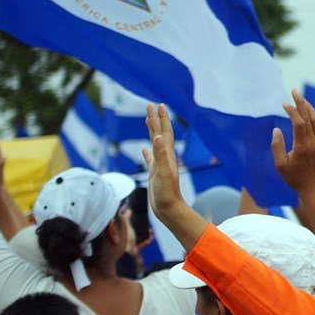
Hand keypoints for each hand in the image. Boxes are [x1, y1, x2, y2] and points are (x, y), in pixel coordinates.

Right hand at [142, 104, 186, 221]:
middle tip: (151, 105)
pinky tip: (144, 149)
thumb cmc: (167, 194)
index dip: (160, 119)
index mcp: (167, 155)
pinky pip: (150, 158)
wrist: (169, 209)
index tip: (157, 105)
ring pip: (155, 143)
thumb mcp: (163, 174)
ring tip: (148, 120)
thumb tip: (156, 137)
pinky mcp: (155, 173)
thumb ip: (160, 156)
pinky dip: (148, 152)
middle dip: (155, 119)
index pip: (163, 132)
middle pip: (159, 133)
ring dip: (152, 131)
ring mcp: (160, 165)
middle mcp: (165, 157)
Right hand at [273, 89, 314, 191]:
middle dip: (301, 102)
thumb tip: (276, 129)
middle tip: (293, 90)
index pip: (299, 123)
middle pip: (309, 117)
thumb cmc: (294, 177)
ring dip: (310, 108)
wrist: (313, 186)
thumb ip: (277, 146)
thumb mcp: (280, 164)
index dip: (292, 111)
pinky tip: (312, 113)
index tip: (284, 103)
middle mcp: (314, 142)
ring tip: (300, 99)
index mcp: (302, 147)